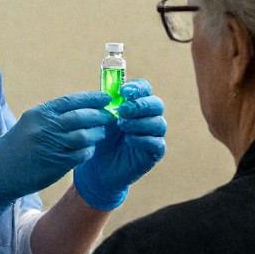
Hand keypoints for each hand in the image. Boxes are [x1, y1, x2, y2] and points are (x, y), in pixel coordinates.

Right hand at [0, 92, 114, 218]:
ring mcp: (52, 146)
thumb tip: (80, 109)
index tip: (106, 98)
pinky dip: (89, 151)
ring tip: (102, 132)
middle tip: (111, 115)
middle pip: (81, 117)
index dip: (91, 98)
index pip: (71, 101)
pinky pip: (81, 154)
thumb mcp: (29, 123)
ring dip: (97, 134)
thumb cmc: (16, 146)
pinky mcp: (57, 164)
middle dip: (100, 115)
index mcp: (39, 114)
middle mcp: (46, 127)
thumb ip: (52, 116)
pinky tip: (90, 149)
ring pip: (85, 136)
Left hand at [73, 78, 166, 210]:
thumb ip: (106, 102)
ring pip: (158, 123)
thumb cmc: (99, 136)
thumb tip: (110, 89)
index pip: (145, 89)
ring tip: (121, 125)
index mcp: (135, 104)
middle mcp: (148, 117)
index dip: (138, 87)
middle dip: (140, 105)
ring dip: (140, 122)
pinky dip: (143, 139)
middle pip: (156, 104)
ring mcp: (153, 135)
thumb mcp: (100, 116)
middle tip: (122, 110)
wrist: (96, 166)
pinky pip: (157, 143)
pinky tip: (128, 140)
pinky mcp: (154, 153)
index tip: (124, 91)